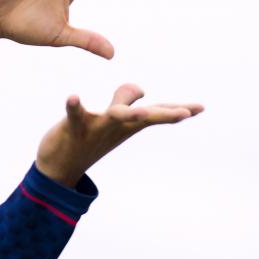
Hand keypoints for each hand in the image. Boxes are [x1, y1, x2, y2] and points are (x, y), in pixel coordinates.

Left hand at [36, 85, 203, 185]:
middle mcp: (116, 125)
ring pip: (116, 116)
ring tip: (139, 112)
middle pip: (144, 117)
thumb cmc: (88, 139)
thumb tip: (142, 90)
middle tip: (186, 113)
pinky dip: (74, 105)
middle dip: (165, 114)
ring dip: (128, 113)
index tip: (200, 108)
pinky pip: (75, 115)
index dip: (178, 110)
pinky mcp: (74, 127)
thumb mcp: (112, 117)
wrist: (58, 168)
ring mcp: (97, 127)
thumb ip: (125, 100)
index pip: (156, 113)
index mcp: (127, 123)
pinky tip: (73, 96)